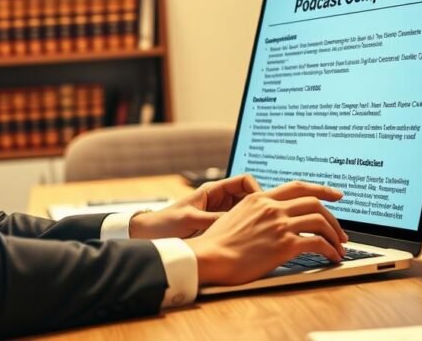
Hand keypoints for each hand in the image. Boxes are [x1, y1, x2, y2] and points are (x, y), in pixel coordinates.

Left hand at [128, 174, 259, 239]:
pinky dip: (247, 231)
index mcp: (213, 191)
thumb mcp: (192, 220)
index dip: (257, 190)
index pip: (244, 181)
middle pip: (250, 197)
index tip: (263, 205)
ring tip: (266, 231)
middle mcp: (220, 200)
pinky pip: (238, 226)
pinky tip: (253, 241)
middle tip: (271, 220)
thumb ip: (216, 219)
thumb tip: (241, 221)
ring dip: (256, 220)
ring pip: (247, 213)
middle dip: (261, 206)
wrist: (149, 235)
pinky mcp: (219, 228)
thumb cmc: (166, 223)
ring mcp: (220, 214)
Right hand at [183, 181, 347, 285]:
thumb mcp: (235, 217)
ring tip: (339, 247)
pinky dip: (330, 250)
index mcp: (260, 199)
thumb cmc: (217, 244)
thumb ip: (255, 214)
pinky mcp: (285, 245)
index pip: (298, 187)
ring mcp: (279, 224)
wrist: (209, 257)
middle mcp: (272, 207)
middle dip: (333, 217)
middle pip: (314, 202)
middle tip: (341, 230)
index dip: (321, 189)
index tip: (335, 194)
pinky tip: (332, 257)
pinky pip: (318, 243)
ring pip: (320, 221)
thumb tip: (267, 220)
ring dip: (335, 235)